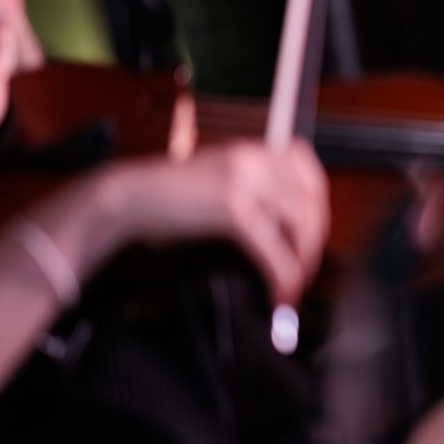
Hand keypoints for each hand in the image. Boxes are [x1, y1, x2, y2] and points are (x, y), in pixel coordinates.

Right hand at [104, 139, 330, 303]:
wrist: (126, 196)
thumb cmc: (164, 195)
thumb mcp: (216, 178)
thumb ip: (251, 190)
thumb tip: (282, 226)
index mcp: (251, 149)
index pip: (307, 169)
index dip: (317, 204)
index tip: (311, 233)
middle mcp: (254, 159)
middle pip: (311, 200)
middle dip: (313, 240)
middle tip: (305, 269)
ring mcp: (245, 182)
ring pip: (300, 225)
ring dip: (302, 262)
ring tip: (292, 287)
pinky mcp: (232, 210)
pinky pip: (273, 250)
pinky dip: (283, 277)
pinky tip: (279, 294)